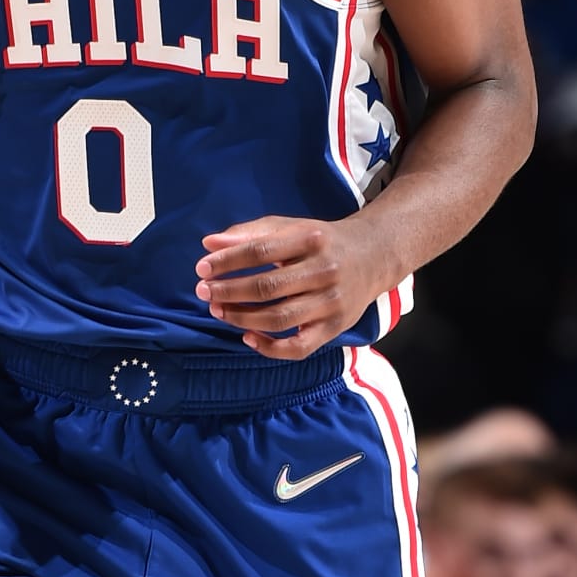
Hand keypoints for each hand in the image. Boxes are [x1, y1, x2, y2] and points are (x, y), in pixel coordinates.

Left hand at [196, 215, 389, 357]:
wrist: (373, 256)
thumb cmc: (321, 242)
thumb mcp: (291, 228)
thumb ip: (250, 234)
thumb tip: (209, 244)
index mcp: (311, 240)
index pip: (260, 251)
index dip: (227, 261)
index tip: (202, 268)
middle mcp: (324, 272)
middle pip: (268, 287)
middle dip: (229, 291)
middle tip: (204, 291)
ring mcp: (331, 303)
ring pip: (279, 318)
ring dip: (241, 317)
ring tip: (218, 311)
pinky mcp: (334, 328)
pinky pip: (298, 348)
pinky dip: (269, 348)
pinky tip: (247, 337)